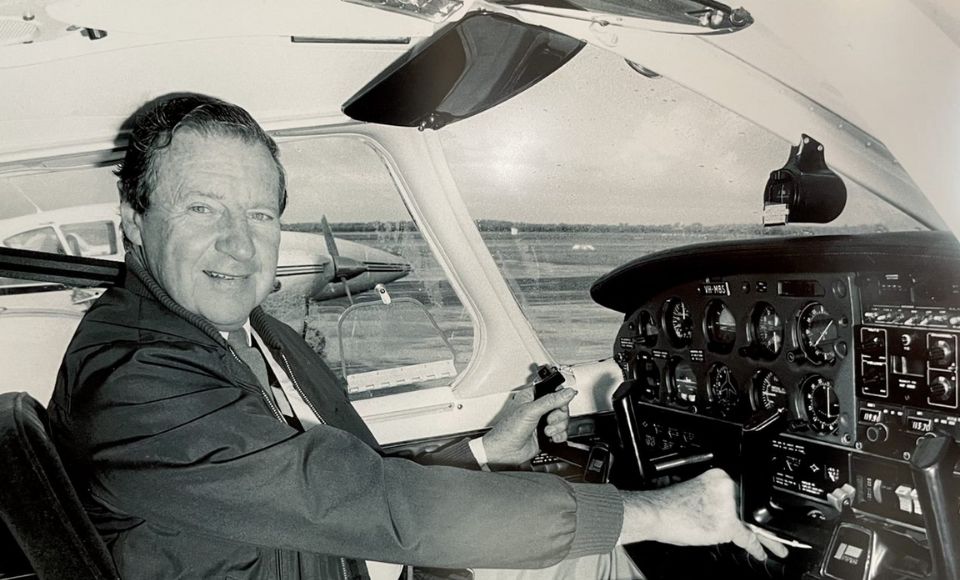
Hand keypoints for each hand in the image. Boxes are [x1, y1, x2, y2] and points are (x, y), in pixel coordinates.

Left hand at [480, 387, 576, 466]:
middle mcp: (538, 408)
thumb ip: (551, 401)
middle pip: (561, 406)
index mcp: (531, 396)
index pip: (553, 390)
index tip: (561, 404)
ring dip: (558, 427)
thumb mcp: (531, 411)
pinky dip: (560, 435)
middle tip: (550, 420)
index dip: (560, 397)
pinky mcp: (546, 434)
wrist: (505, 452)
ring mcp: (542, 421)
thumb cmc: (508, 430)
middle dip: (559, 415)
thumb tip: (567, 392)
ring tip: (547, 431)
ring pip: (563, 420)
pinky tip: (552, 438)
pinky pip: (562, 432)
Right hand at [620, 468, 788, 560]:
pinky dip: (756, 548)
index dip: (755, 508)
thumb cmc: (669, 505)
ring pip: (753, 524)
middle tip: (780, 535)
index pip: (744, 494)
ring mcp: (727, 505)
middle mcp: (727, 487)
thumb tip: (730, 514)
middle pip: (752, 509)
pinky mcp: (726, 523)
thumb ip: (716, 498)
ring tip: (778, 547)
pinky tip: (761, 554)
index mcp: (720, 476)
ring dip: (768, 539)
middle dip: (766, 525)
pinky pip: (746, 537)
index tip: (765, 515)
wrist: (655, 512)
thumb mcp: (697, 491)